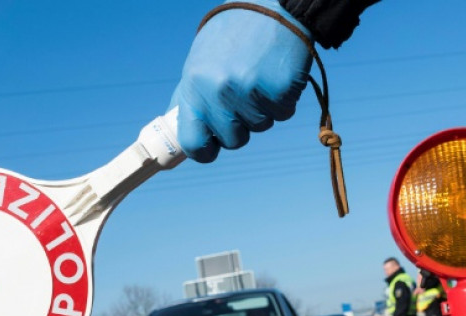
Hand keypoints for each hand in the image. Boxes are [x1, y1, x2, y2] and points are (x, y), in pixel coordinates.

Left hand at [170, 0, 312, 162]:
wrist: (271, 5)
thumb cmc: (232, 36)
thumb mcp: (200, 63)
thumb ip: (192, 99)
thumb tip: (183, 135)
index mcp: (195, 85)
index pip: (193, 142)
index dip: (204, 150)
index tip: (212, 147)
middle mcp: (220, 92)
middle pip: (233, 140)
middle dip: (240, 123)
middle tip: (243, 94)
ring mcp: (251, 92)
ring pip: (260, 127)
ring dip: (263, 109)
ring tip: (260, 76)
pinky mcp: (280, 91)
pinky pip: (283, 114)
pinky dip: (283, 100)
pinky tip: (276, 73)